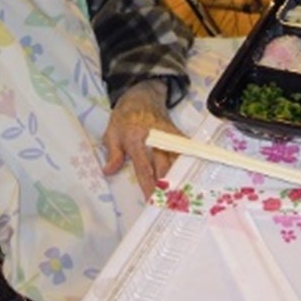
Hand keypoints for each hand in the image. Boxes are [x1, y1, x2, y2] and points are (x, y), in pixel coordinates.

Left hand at [101, 80, 181, 197]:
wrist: (141, 95)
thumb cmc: (124, 117)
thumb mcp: (111, 133)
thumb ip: (112, 153)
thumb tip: (109, 171)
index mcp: (136, 139)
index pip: (144, 167)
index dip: (148, 185)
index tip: (151, 201)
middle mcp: (155, 138)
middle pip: (164, 167)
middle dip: (167, 187)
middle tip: (169, 205)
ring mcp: (168, 136)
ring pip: (177, 161)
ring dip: (179, 179)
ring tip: (181, 197)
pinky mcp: (177, 135)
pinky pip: (185, 153)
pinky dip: (188, 166)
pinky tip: (192, 179)